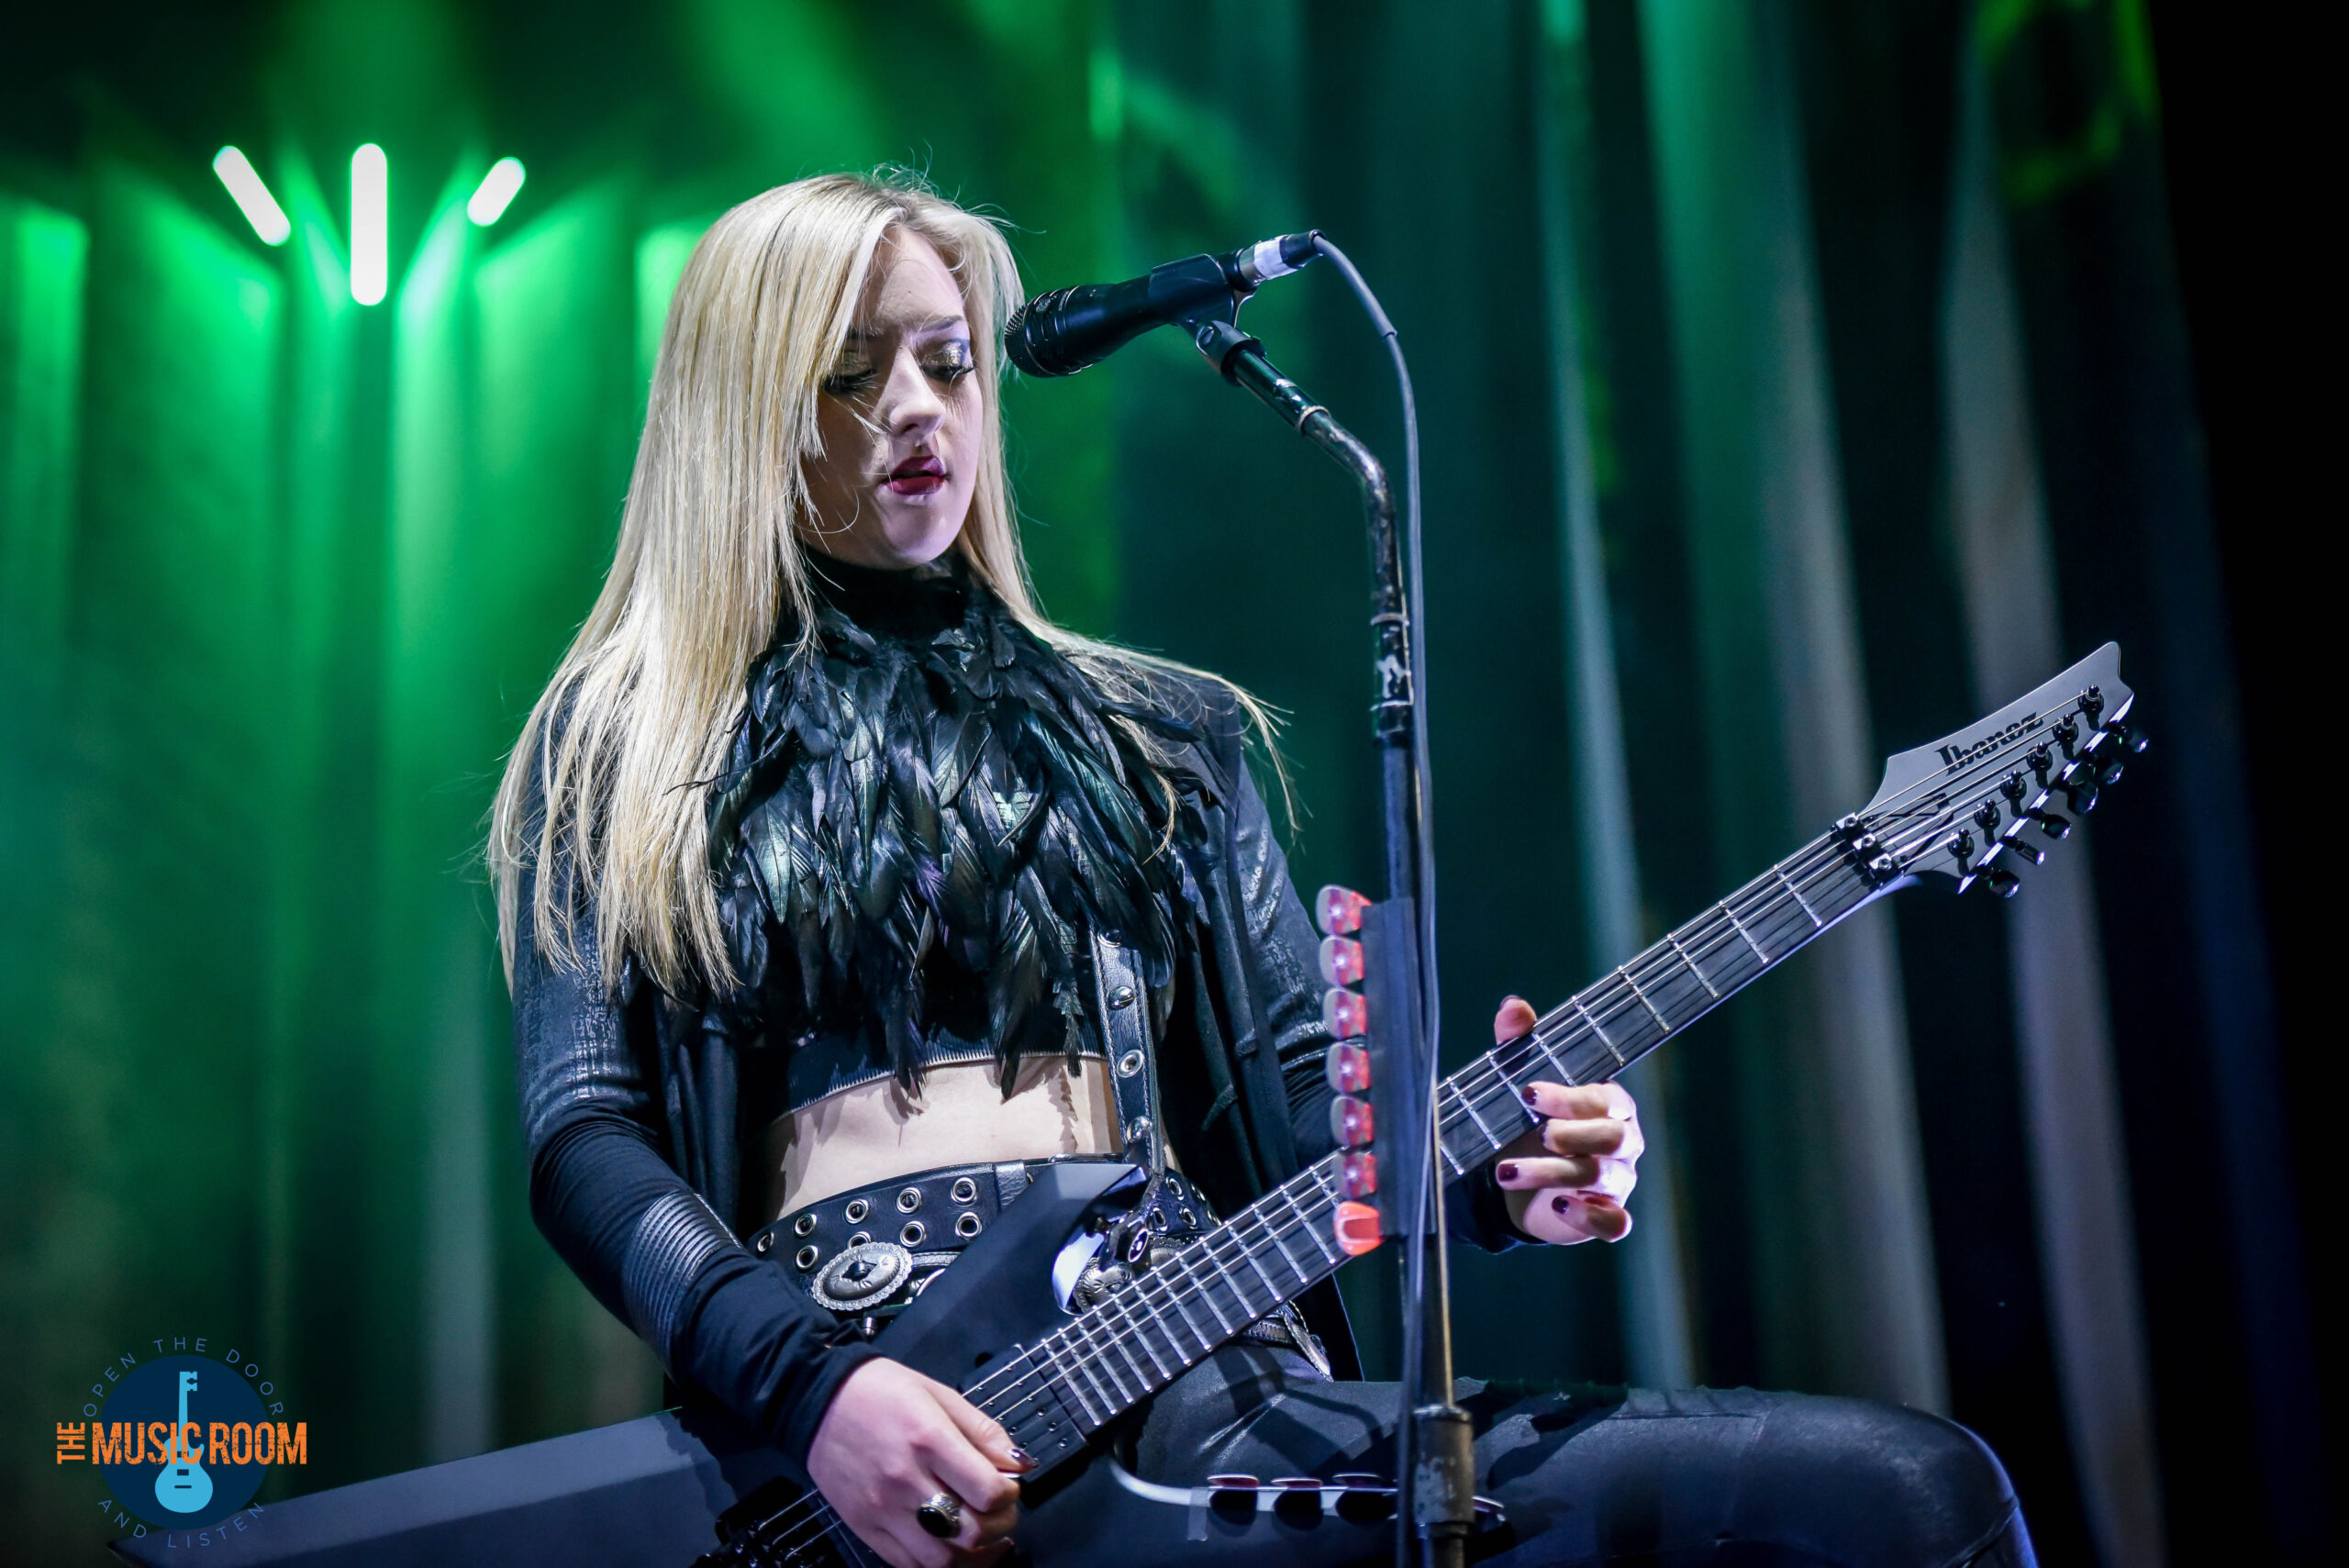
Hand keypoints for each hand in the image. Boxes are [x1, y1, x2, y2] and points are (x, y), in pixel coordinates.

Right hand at [806, 1357, 1029, 1566]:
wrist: (816, 1400)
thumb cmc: (882, 1390)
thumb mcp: (939, 1393)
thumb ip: (983, 1430)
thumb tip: (1020, 1464)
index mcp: (928, 1439)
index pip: (987, 1490)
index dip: (1009, 1494)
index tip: (1008, 1484)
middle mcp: (905, 1481)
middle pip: (969, 1532)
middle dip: (1000, 1526)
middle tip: (1000, 1512)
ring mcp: (881, 1510)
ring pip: (941, 1560)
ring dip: (972, 1554)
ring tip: (983, 1538)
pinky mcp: (863, 1528)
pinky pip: (907, 1564)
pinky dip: (937, 1563)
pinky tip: (949, 1546)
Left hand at [1487, 996, 1641, 1244]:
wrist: (1521, 1177)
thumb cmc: (1531, 1119)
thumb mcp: (1521, 1080)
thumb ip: (1520, 1044)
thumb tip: (1513, 1007)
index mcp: (1609, 1103)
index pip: (1604, 1098)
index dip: (1569, 1097)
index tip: (1527, 1093)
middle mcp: (1622, 1141)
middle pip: (1613, 1138)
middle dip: (1571, 1136)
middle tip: (1534, 1134)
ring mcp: (1618, 1180)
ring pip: (1600, 1178)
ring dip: (1551, 1174)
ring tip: (1505, 1172)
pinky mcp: (1606, 1215)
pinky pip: (1615, 1222)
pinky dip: (1591, 1216)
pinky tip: (1560, 1206)